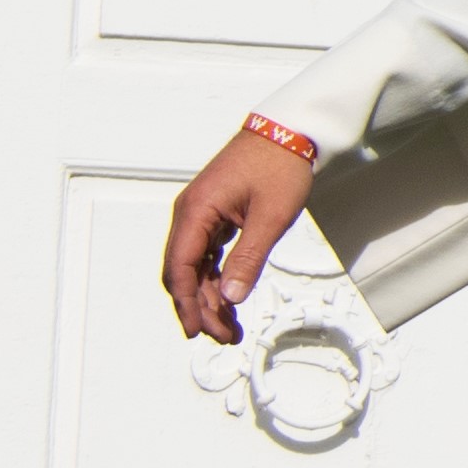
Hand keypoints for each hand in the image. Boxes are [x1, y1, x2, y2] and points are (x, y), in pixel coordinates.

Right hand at [163, 130, 316, 343]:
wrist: (288, 132)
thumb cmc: (279, 168)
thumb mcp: (270, 218)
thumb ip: (249, 259)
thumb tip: (232, 297)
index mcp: (194, 212)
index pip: (179, 269)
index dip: (186, 304)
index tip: (198, 330)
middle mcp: (189, 214)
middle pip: (183, 273)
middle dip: (200, 307)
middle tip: (224, 335)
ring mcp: (200, 215)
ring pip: (195, 266)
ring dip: (209, 296)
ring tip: (229, 325)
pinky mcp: (214, 215)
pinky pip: (207, 254)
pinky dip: (216, 277)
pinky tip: (229, 297)